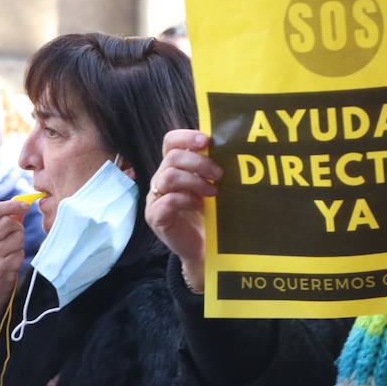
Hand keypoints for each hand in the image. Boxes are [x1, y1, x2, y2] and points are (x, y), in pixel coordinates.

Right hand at [0, 200, 26, 329]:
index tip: (25, 205)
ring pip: (17, 237)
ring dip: (19, 244)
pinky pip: (20, 253)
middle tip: (13, 238)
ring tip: (9, 252)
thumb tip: (21, 205)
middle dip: (17, 228)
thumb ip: (4, 221)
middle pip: (8, 222)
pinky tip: (10, 263)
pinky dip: (19, 257)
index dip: (11, 205)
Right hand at [145, 129, 221, 292]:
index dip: (186, 137)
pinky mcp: (156, 216)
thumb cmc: (209, 214)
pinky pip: (167, 200)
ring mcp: (155, 198)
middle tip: (219, 174)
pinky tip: (200, 206)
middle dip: (199, 162)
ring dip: (195, 181)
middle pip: (173, 156)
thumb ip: (211, 168)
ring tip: (213, 192)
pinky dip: (187, 200)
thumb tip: (230, 147)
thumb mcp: (211, 186)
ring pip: (169, 176)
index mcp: (173, 167)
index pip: (171, 142)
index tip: (206, 141)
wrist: (204, 248)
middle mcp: (161, 179)